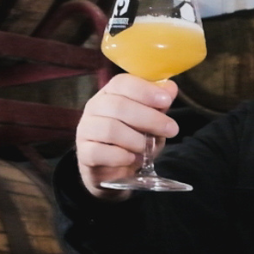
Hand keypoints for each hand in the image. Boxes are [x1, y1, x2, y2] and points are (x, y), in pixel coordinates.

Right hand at [75, 74, 179, 199]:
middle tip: (171, 129)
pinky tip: (132, 159)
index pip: (122, 83)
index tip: (166, 101)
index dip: (145, 90)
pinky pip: (99, 152)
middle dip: (149, 118)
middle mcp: (94, 107)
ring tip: (148, 149)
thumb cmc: (132, 140)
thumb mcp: (150, 122)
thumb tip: (170, 88)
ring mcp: (85, 130)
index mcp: (110, 94)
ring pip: (110, 129)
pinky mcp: (82, 153)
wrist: (114, 170)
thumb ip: (159, 105)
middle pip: (118, 105)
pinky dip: (120, 157)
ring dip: (136, 140)